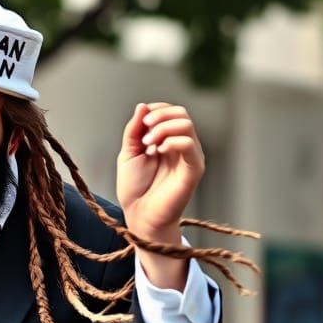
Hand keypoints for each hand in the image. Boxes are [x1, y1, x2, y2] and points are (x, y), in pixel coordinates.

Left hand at [116, 102, 204, 243]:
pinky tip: (159, 151)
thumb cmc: (135, 188)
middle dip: (159, 116)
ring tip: (148, 146)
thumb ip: (134, 130)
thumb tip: (142, 106)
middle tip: (143, 137)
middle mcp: (181, 145)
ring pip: (186, 125)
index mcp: (167, 139)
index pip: (170, 111)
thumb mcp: (128, 153)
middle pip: (181, 113)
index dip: (155, 110)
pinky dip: (172, 141)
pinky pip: (190, 144)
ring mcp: (189, 156)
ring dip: (163, 128)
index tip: (139, 124)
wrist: (140, 216)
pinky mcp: (194, 168)